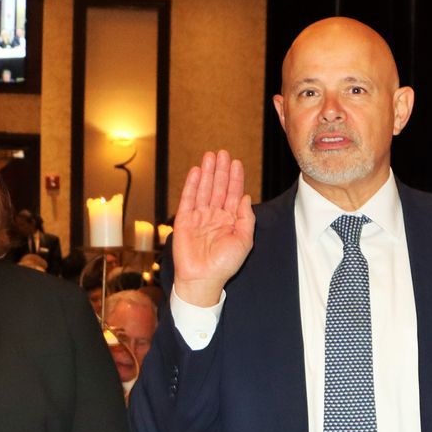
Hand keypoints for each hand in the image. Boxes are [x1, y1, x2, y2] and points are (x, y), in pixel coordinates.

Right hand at [171, 150, 254, 306]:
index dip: (235, 178)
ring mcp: (199, 217)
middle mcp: (215, 216)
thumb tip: (247, 197)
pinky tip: (197, 172)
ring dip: (207, 173)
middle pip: (219, 188)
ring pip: (204, 190)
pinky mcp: (184, 220)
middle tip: (222, 153)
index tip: (236, 162)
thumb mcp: (244, 240)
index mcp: (231, 220)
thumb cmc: (225, 264)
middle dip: (220, 170)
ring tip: (210, 156)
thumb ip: (246, 218)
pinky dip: (193, 185)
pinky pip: (189, 199)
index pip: (233, 194)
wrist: (203, 278)